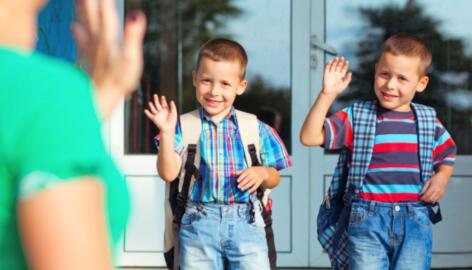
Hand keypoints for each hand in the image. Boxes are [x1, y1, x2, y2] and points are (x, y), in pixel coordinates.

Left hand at [73, 0, 145, 117]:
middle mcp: (98, 40)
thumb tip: (137, 15)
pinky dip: (77, 31)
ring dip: (81, 9)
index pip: (106, 12)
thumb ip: (133, 36)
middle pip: (91, 14)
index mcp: (108, 38)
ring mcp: (92, 49)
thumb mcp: (131, 58)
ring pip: (85, 23)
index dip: (105, 1)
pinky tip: (73, 26)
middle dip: (89, 2)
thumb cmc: (117, 81)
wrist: (99, 99)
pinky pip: (82, 39)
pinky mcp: (90, 59)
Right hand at [144, 94, 177, 132]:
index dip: (163, 100)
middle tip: (155, 95)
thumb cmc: (172, 121)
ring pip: (153, 108)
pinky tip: (145, 110)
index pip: (163, 103)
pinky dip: (147, 113)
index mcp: (166, 110)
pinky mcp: (154, 119)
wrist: (168, 128)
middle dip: (156, 100)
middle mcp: (161, 112)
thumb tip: (171, 101)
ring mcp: (157, 115)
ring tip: (150, 102)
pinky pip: (150, 115)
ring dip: (151, 105)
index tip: (162, 96)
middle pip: (157, 104)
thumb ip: (173, 107)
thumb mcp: (174, 113)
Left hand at [237, 166, 268, 193]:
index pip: (245, 174)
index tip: (237, 181)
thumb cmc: (252, 171)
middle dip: (242, 183)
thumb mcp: (247, 169)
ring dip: (246, 187)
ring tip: (241, 189)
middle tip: (238, 187)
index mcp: (250, 170)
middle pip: (247, 179)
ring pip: (251, 183)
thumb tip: (235, 173)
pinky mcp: (259, 182)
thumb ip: (241, 171)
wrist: (262, 172)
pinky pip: (255, 186)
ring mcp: (257, 178)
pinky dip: (252, 189)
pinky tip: (248, 191)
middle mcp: (254, 174)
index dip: (241, 177)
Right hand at [322, 57, 351, 96]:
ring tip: (336, 58)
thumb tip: (350, 73)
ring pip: (333, 65)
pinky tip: (330, 61)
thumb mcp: (345, 84)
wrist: (330, 92)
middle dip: (340, 62)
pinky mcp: (326, 74)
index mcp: (341, 75)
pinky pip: (327, 68)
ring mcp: (331, 73)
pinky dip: (328, 64)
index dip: (345, 65)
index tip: (347, 61)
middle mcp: (336, 73)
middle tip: (342, 58)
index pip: (344, 68)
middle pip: (339, 65)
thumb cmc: (338, 89)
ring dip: (335, 62)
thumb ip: (348, 79)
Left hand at [420, 172, 448, 202]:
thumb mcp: (427, 182)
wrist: (442, 178)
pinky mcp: (442, 195)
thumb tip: (420, 193)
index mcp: (433, 187)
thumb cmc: (434, 179)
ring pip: (434, 200)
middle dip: (425, 200)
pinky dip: (433, 200)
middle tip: (422, 200)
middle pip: (430, 199)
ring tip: (425, 199)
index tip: (420, 198)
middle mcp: (437, 191)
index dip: (423, 197)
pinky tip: (430, 199)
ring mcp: (440, 193)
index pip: (427, 195)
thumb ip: (424, 188)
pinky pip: (437, 200)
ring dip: (429, 201)